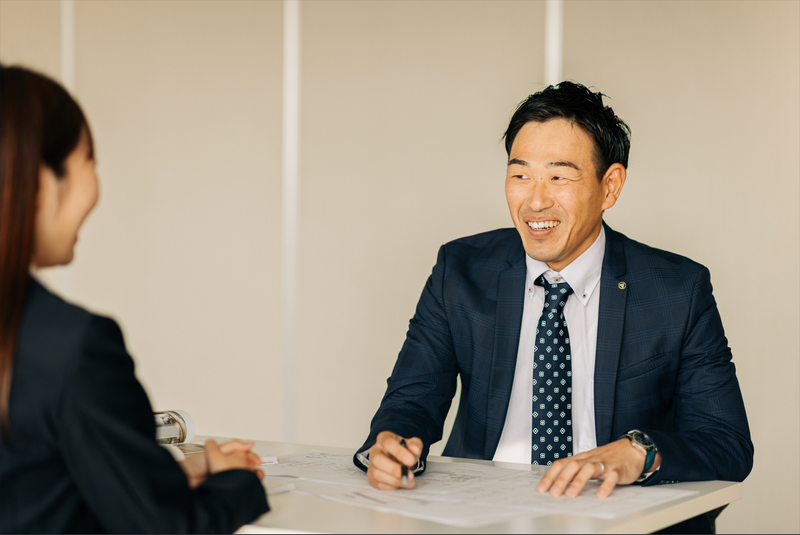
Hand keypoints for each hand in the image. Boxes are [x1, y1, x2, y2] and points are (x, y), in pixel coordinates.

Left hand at [181, 440, 262, 487]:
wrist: (184, 479)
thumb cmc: (194, 464)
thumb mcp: (217, 450)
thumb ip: (233, 446)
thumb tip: (250, 444)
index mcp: (226, 457)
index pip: (244, 456)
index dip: (252, 457)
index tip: (257, 461)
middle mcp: (226, 467)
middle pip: (245, 467)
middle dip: (253, 469)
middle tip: (256, 471)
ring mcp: (225, 478)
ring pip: (242, 478)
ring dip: (249, 478)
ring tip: (252, 479)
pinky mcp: (223, 488)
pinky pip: (235, 488)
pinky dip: (241, 487)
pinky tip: (243, 486)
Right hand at [366, 431, 422, 489]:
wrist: (398, 458)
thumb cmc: (403, 451)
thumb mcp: (412, 444)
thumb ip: (415, 445)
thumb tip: (414, 450)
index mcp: (384, 438)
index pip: (387, 442)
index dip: (399, 452)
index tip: (410, 460)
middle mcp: (375, 450)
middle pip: (377, 459)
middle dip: (394, 469)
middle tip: (409, 474)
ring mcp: (372, 464)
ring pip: (377, 474)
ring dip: (395, 480)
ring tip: (409, 481)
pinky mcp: (372, 477)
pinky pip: (379, 484)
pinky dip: (392, 486)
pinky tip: (401, 483)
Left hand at [536, 438, 660, 498]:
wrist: (632, 449)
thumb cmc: (608, 457)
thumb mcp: (589, 461)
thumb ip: (576, 471)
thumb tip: (558, 485)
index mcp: (581, 458)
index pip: (561, 464)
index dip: (550, 476)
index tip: (541, 489)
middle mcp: (590, 459)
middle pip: (572, 466)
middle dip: (561, 480)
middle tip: (553, 494)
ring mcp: (604, 464)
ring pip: (589, 469)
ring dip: (578, 481)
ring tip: (571, 495)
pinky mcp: (618, 469)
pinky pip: (612, 477)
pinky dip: (606, 486)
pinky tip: (601, 495)